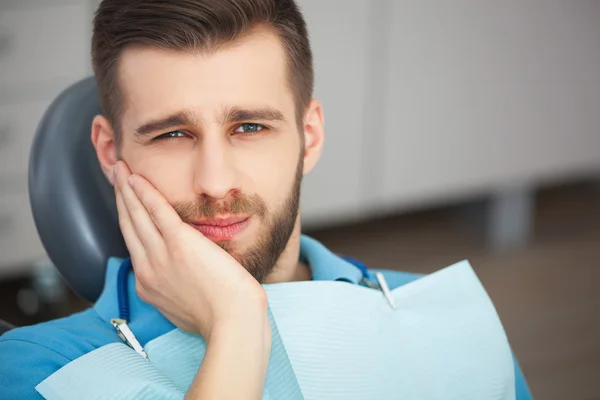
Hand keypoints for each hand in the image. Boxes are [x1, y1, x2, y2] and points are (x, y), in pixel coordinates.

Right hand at [113, 161, 267, 339]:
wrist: (233, 322)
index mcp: (150, 285)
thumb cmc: (221, 317)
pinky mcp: (179, 243)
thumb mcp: (187, 307)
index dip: (128, 219)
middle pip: (129, 226)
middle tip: (115, 174)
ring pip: (137, 215)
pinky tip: (135, 177)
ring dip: (126, 188)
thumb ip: (177, 289)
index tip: (126, 203)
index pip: (134, 245)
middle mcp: (148, 269)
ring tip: (120, 168)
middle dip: (121, 198)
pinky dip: (144, 192)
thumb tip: (183, 277)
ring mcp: (161, 256)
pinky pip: (156, 211)